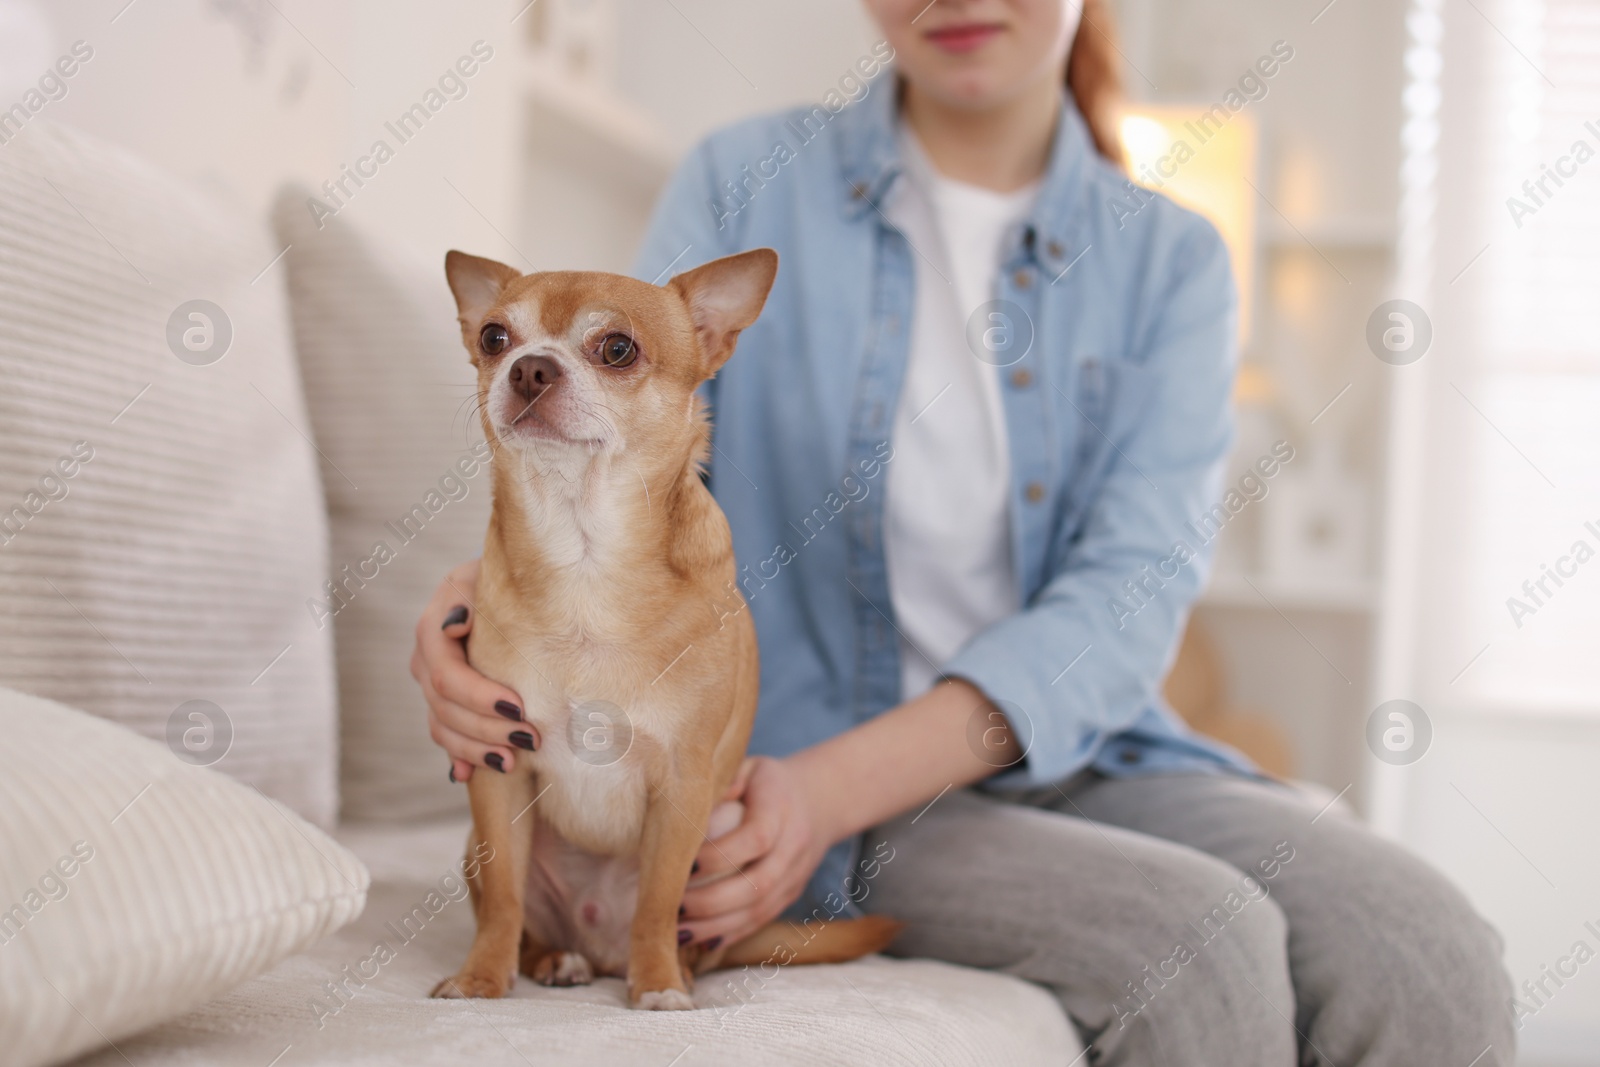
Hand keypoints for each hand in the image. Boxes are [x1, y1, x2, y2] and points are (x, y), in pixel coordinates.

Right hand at [410, 558, 538, 782]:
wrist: (506, 584)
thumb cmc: (506, 576)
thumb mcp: (487, 574)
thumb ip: (472, 596)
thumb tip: (454, 623)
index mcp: (433, 629)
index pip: (447, 675)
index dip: (480, 697)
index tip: (519, 707)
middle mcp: (426, 660)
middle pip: (445, 708)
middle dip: (487, 729)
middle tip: (531, 739)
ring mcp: (432, 685)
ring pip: (443, 728)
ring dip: (476, 749)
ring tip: (512, 762)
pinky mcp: (445, 702)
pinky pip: (446, 737)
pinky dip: (460, 756)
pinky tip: (470, 774)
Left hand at [676, 756, 835, 949]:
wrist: (819, 800)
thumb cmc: (766, 782)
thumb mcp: (746, 768)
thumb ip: (720, 784)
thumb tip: (682, 811)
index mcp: (781, 807)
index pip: (757, 837)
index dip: (720, 855)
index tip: (683, 865)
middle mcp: (795, 845)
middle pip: (758, 883)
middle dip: (710, 901)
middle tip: (671, 906)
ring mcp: (796, 876)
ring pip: (759, 910)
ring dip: (715, 925)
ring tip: (677, 932)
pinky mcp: (789, 896)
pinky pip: (760, 921)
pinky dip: (728, 934)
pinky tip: (698, 940)